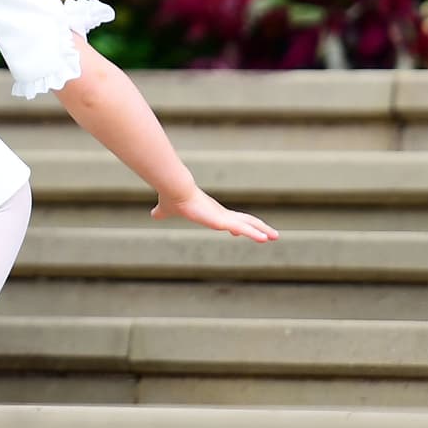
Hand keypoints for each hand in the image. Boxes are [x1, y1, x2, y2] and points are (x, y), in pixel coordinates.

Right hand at [152, 183, 278, 242]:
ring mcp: (223, 216)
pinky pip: (243, 228)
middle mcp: (220, 213)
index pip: (229, 219)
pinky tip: (265, 238)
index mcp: (211, 212)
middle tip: (273, 234)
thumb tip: (151, 214)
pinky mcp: (222, 220)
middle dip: (259, 227)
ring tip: (276, 237)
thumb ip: (162, 213)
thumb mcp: (166, 210)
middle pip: (245, 220)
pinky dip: (254, 233)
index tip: (242, 231)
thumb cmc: (171, 197)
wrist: (174, 189)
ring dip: (263, 231)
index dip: (239, 224)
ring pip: (249, 224)